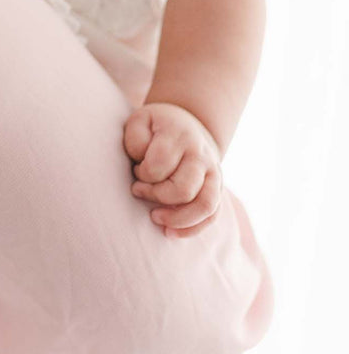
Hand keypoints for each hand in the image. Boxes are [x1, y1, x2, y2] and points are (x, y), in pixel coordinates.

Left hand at [123, 102, 221, 237]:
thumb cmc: (156, 126)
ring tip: (155, 218)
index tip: (135, 171)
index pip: (160, 165)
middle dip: (156, 196)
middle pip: (183, 189)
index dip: (142, 174)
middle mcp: (200, 155)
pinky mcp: (218, 189)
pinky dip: (193, 229)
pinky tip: (171, 233)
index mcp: (178, 136)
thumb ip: (136, 138)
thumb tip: (143, 162)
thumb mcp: (140, 120)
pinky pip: (212, 216)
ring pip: (205, 206)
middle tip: (137, 191)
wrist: (187, 124)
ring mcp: (214, 173)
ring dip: (178, 219)